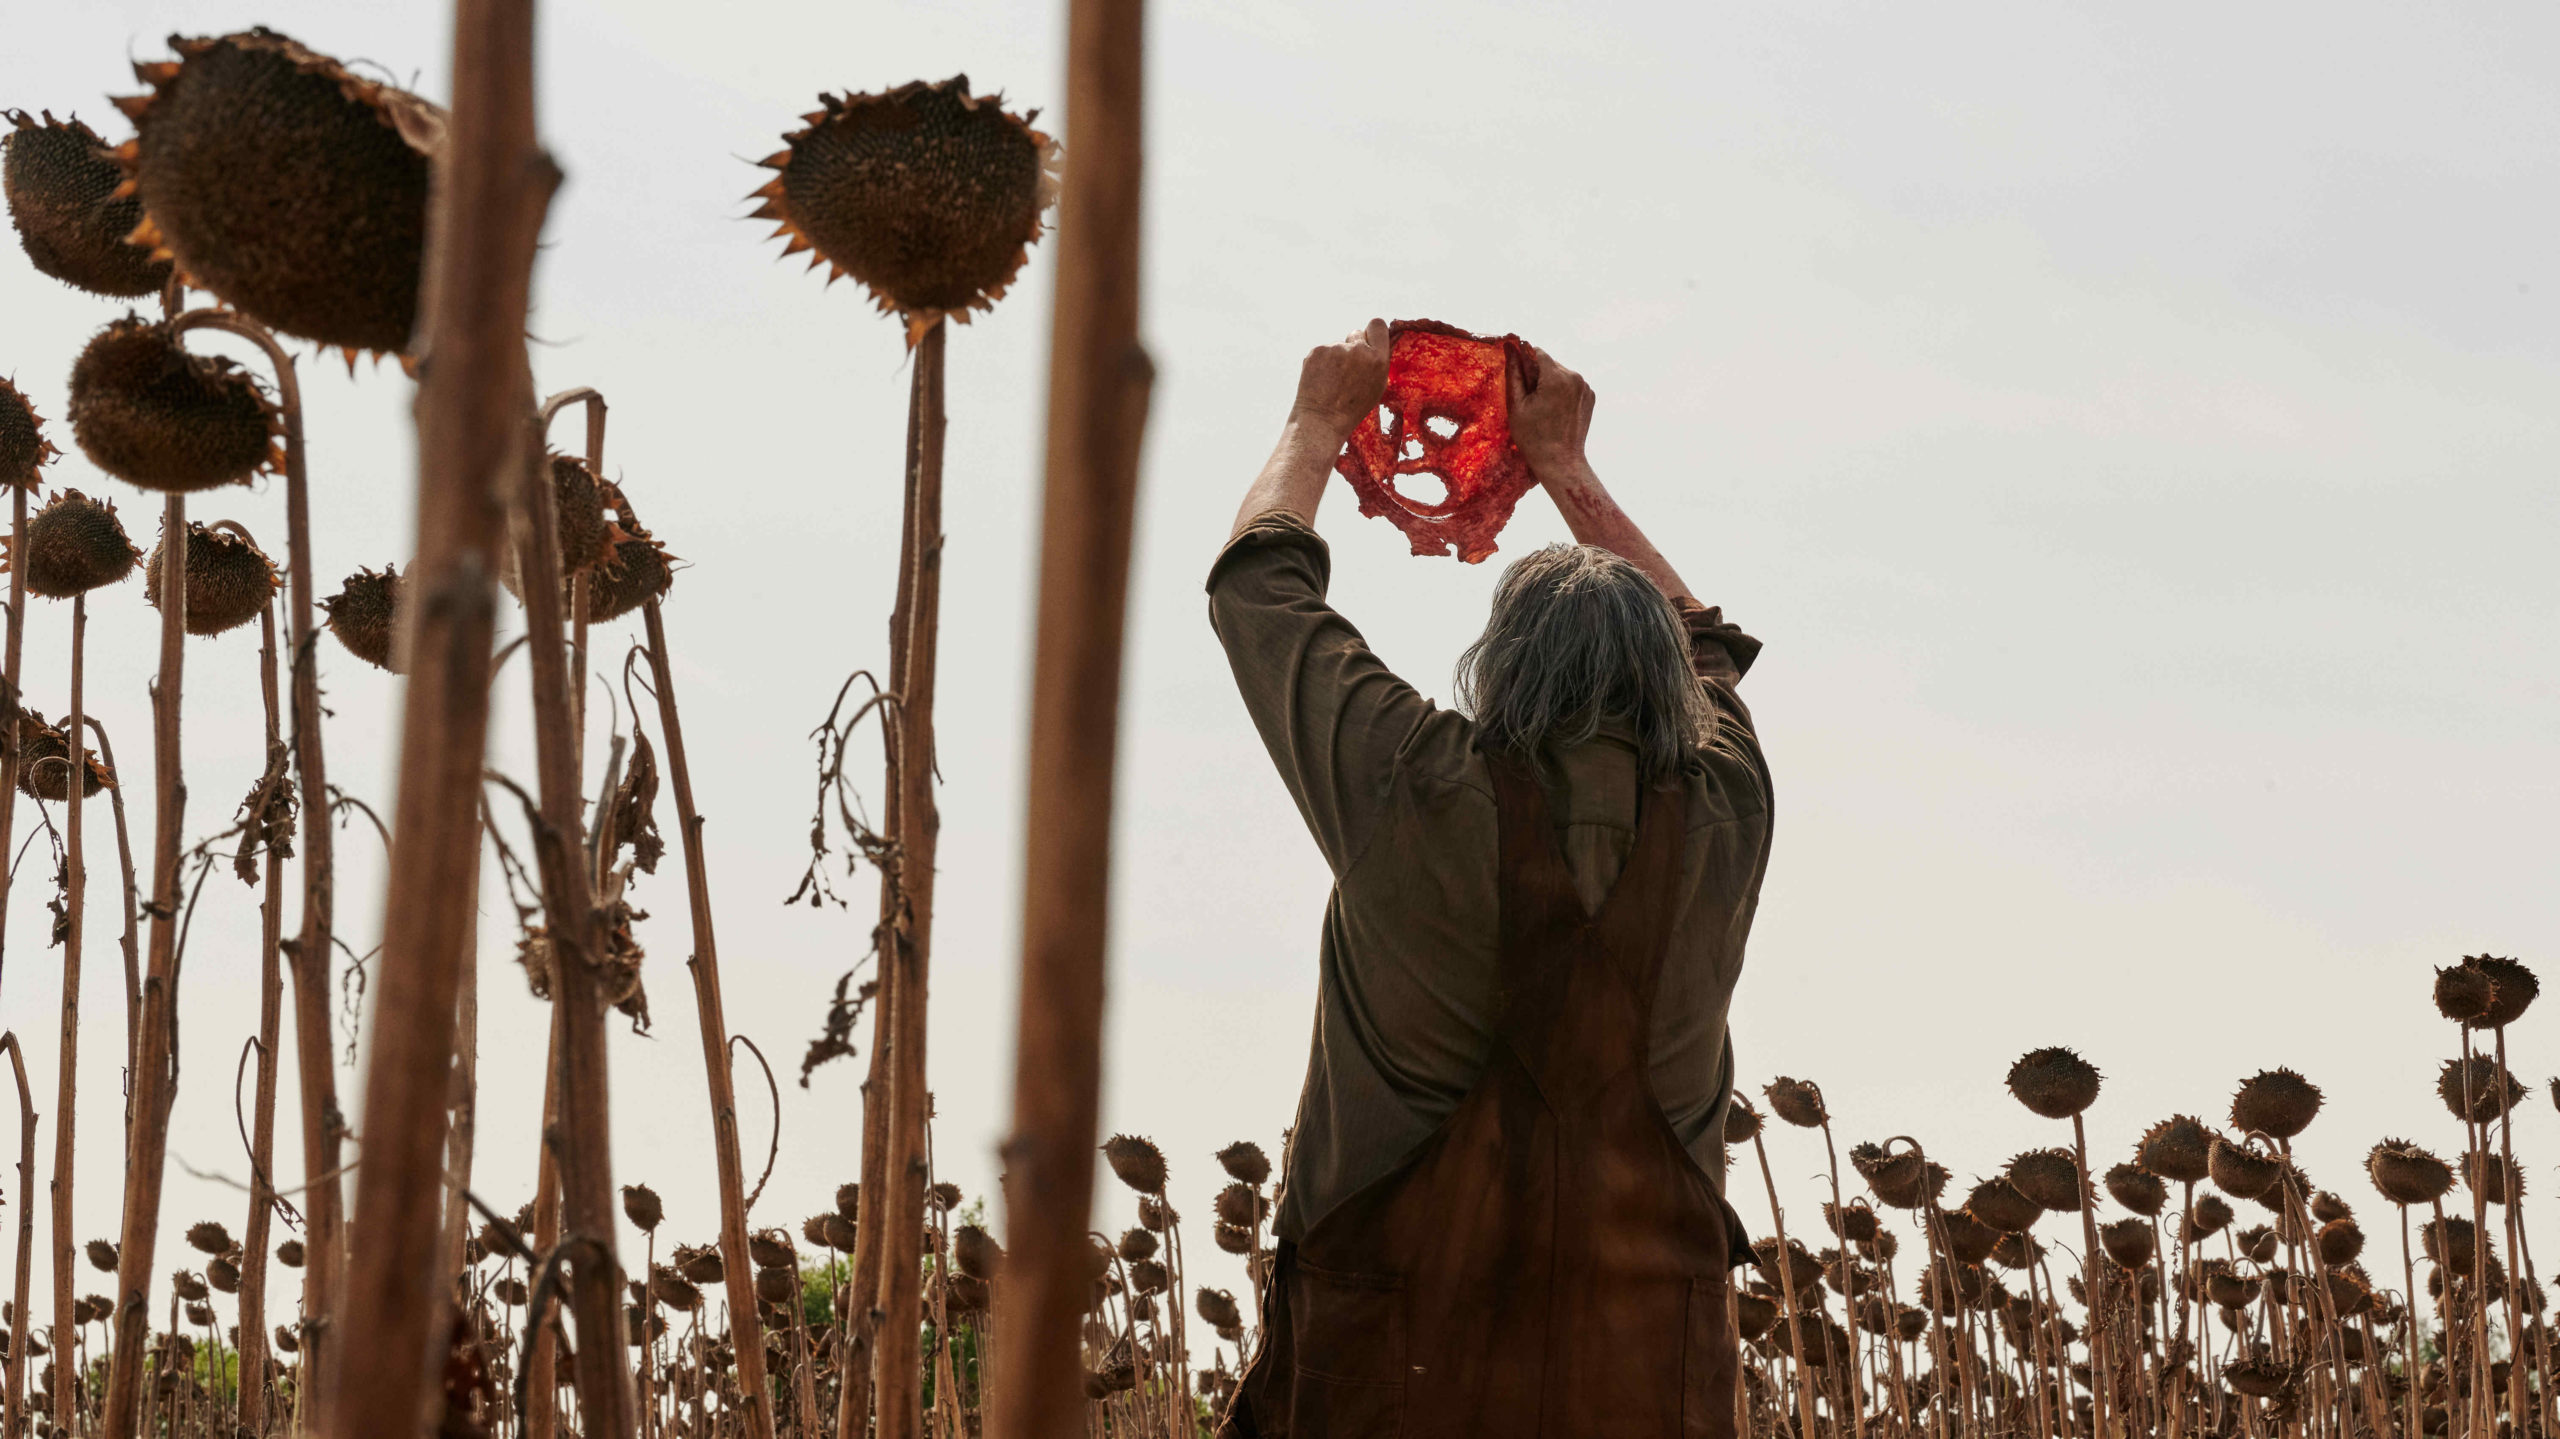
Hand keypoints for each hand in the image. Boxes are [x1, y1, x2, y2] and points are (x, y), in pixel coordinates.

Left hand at [1287, 319, 1390, 439]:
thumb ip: (1377, 362)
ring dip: (1336, 357)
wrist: (1322, 420)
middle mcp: (1358, 350)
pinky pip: (1323, 351)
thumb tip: (1373, 345)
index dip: (1371, 332)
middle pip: (1357, 332)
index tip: (1367, 341)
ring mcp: (1336, 348)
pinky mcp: (1318, 350)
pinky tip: (1321, 379)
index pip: (1377, 325)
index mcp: (1378, 359)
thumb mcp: (1376, 387)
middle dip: (1353, 346)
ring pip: (1338, 345)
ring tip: (1332, 380)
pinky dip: (1322, 362)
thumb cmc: (1352, 409)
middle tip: (1347, 368)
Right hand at [1508, 343, 1594, 476]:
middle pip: (1549, 363)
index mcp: (1557, 377)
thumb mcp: (1517, 405)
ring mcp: (1586, 387)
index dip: (1524, 361)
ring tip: (1542, 407)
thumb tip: (1509, 347)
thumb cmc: (1533, 438)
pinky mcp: (1590, 396)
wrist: (1561, 462)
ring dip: (1549, 382)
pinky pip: (1571, 384)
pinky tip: (1554, 411)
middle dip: (1537, 374)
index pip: (1537, 352)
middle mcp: (1575, 377)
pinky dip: (1561, 391)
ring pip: (1560, 373)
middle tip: (1529, 399)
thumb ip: (1513, 373)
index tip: (1517, 377)